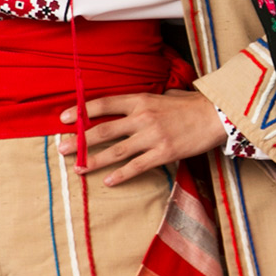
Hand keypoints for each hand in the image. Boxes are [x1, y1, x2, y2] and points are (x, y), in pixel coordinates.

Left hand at [58, 89, 226, 185]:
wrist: (214, 115)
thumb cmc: (188, 105)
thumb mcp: (163, 95)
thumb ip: (143, 102)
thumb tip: (127, 108)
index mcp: (140, 99)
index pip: (104, 104)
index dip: (81, 111)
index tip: (63, 119)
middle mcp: (142, 117)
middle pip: (103, 130)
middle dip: (79, 140)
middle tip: (61, 148)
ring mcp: (152, 136)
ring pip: (116, 151)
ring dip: (94, 160)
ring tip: (78, 168)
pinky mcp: (163, 153)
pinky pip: (136, 166)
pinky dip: (121, 174)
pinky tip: (108, 181)